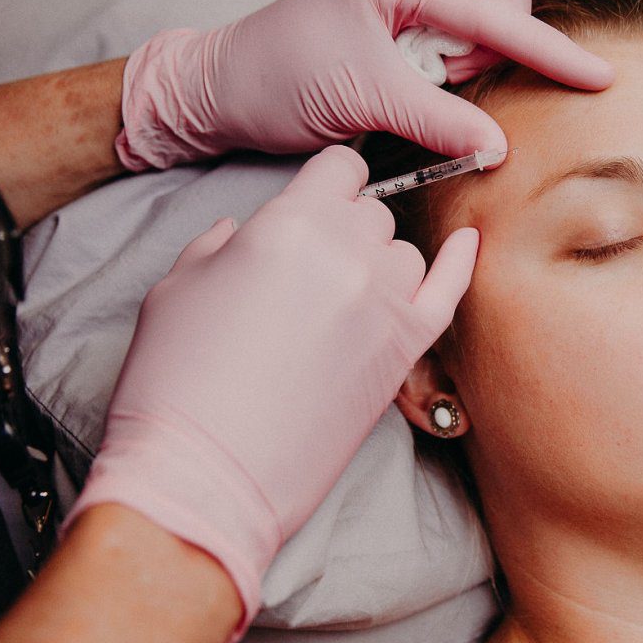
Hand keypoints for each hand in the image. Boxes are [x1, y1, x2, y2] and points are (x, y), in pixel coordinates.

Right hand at [63, 146, 478, 641]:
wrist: (203, 475)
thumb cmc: (176, 382)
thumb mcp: (177, 286)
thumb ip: (220, 244)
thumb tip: (239, 232)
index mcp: (288, 224)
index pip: (341, 167)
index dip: (328, 182)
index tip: (320, 200)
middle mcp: (347, 254)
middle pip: (373, 214)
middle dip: (346, 230)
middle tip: (310, 270)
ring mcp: (383, 305)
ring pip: (405, 254)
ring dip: (379, 265)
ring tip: (339, 300)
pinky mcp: (404, 354)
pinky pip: (450, 292)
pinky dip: (460, 264)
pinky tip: (467, 243)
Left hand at [115, 0, 613, 169]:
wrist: (222, 89)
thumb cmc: (278, 80)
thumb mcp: (365, 101)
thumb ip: (440, 121)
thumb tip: (497, 145)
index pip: (494, 9)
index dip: (547, 49)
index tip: (595, 77)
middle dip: (495, 34)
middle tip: (443, 77)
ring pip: (480, 7)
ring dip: (466, 52)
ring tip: (414, 82)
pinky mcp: (395, 14)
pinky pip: (453, 30)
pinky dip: (448, 61)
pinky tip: (408, 81)